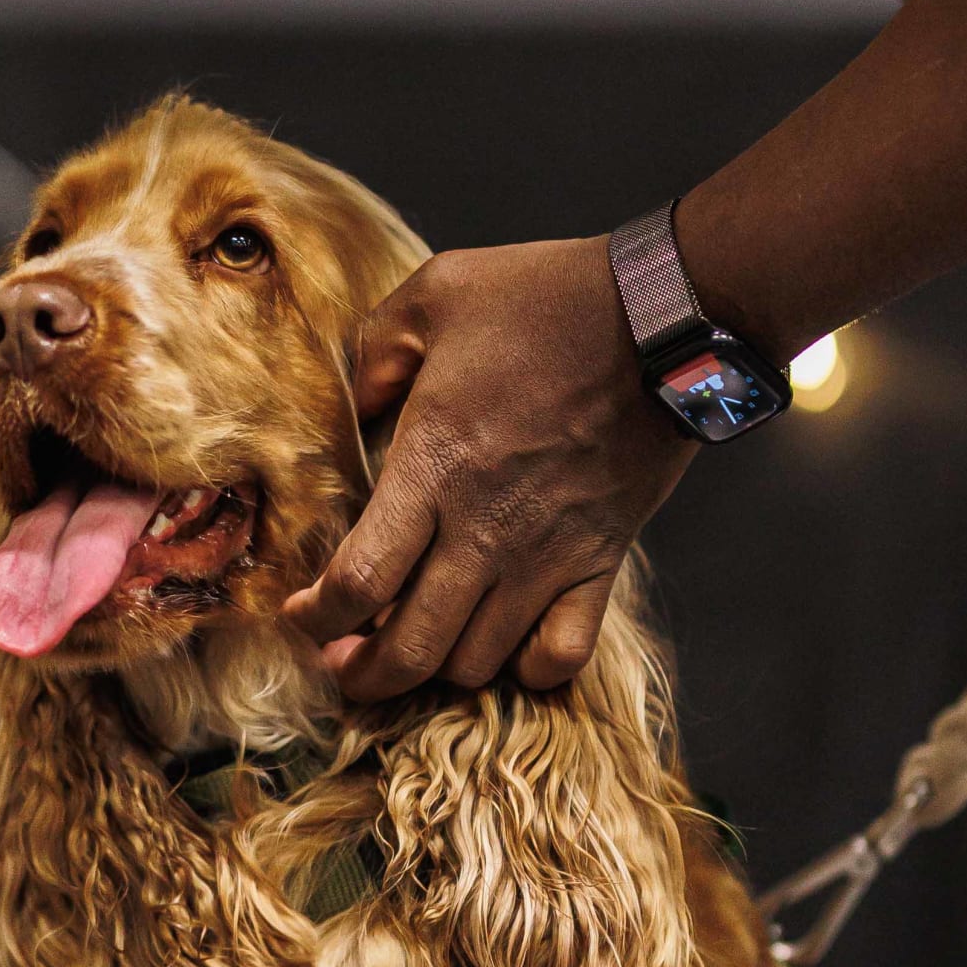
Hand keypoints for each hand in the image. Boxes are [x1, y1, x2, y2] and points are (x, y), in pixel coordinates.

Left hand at [284, 236, 692, 696]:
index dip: (316, 617)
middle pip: (411, 648)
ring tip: (416, 645)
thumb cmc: (546, 299)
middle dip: (364, 671)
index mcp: (432, 465)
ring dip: (436, 667)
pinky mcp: (602, 560)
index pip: (358, 582)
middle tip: (344, 661)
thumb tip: (354, 408)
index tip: (301, 616)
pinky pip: (561, 654)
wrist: (665, 317)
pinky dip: (527, 667)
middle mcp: (486, 526)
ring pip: (478, 661)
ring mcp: (549, 553)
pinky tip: (506, 645)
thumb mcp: (433, 295)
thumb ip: (375, 353)